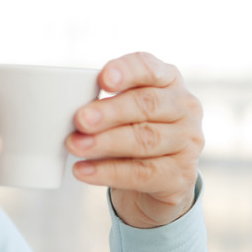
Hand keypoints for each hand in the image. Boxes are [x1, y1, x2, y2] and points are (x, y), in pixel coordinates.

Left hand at [66, 52, 202, 227]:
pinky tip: (83, 171)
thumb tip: (63, 107)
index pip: (150, 68)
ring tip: (74, 145)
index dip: (127, 71)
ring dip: (105, 143)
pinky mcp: (181, 175)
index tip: (103, 79)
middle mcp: (185, 108)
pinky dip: (108, 173)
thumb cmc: (133, 135)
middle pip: (147, 105)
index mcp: (168, 81)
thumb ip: (103, 102)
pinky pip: (142, 173)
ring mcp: (188, 142)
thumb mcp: (123, 112)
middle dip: (110, 112)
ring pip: (144, 140)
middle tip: (79, 119)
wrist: (157, 183)